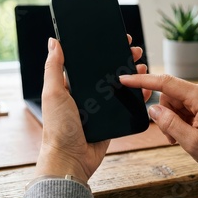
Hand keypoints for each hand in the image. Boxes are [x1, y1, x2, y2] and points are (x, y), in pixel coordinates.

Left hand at [35, 36, 147, 183]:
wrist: (71, 158)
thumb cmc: (58, 127)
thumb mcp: (53, 92)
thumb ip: (54, 67)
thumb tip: (53, 42)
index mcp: (71, 85)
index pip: (89, 62)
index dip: (101, 50)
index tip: (115, 40)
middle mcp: (85, 94)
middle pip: (107, 72)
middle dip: (121, 60)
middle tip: (134, 51)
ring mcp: (99, 107)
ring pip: (119, 87)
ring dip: (132, 76)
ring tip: (142, 67)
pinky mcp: (110, 120)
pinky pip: (126, 105)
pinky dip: (136, 96)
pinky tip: (144, 88)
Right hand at [119, 74, 197, 185]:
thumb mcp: (192, 143)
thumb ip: (169, 123)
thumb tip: (152, 109)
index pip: (166, 82)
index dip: (142, 81)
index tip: (125, 79)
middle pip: (170, 95)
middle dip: (166, 115)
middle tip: (173, 137)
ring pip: (177, 101)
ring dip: (174, 119)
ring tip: (183, 138)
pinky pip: (187, 105)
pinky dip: (183, 119)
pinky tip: (190, 133)